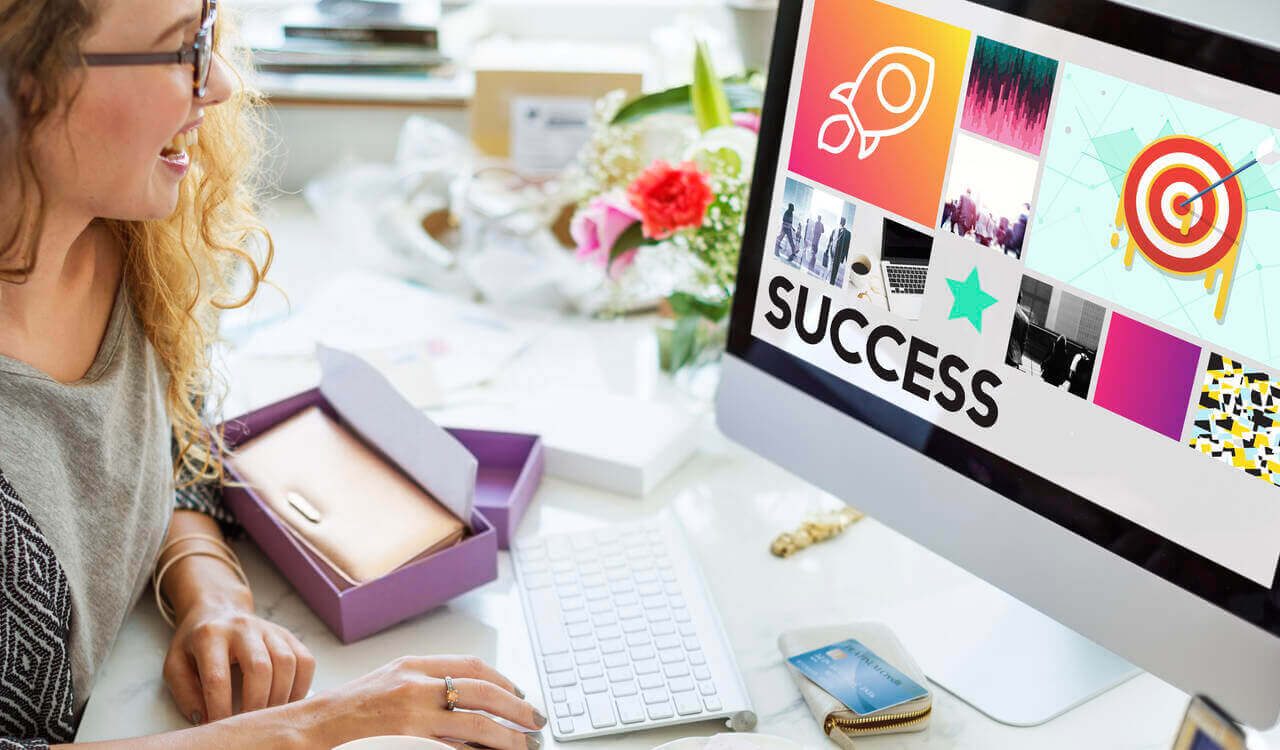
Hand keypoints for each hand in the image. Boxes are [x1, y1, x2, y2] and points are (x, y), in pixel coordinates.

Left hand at [164, 601, 315, 724]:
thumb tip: (204, 719)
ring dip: (281, 697)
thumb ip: (185, 693)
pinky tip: (288, 702)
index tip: (220, 727)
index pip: (218, 678)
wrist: (218, 610)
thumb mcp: (175, 664)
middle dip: (256, 704)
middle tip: (249, 725)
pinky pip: (305, 660)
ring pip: (287, 663)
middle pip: (259, 668)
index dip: (220, 708)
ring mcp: (270, 629)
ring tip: (269, 716)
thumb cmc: (196, 643)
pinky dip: (301, 686)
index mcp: (210, 636)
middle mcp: (243, 628)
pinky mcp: (288, 635)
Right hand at [300, 655, 545, 749]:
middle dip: (516, 709)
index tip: (519, 694)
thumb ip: (427, 684)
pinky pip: (452, 749)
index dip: (502, 681)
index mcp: (412, 666)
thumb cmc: (347, 712)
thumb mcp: (389, 682)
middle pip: (483, 694)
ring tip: (524, 746)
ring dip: (507, 738)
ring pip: (476, 726)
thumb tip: (474, 699)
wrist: (309, 731)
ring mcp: (411, 718)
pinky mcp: (406, 743)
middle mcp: (415, 687)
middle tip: (536, 722)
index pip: (471, 666)